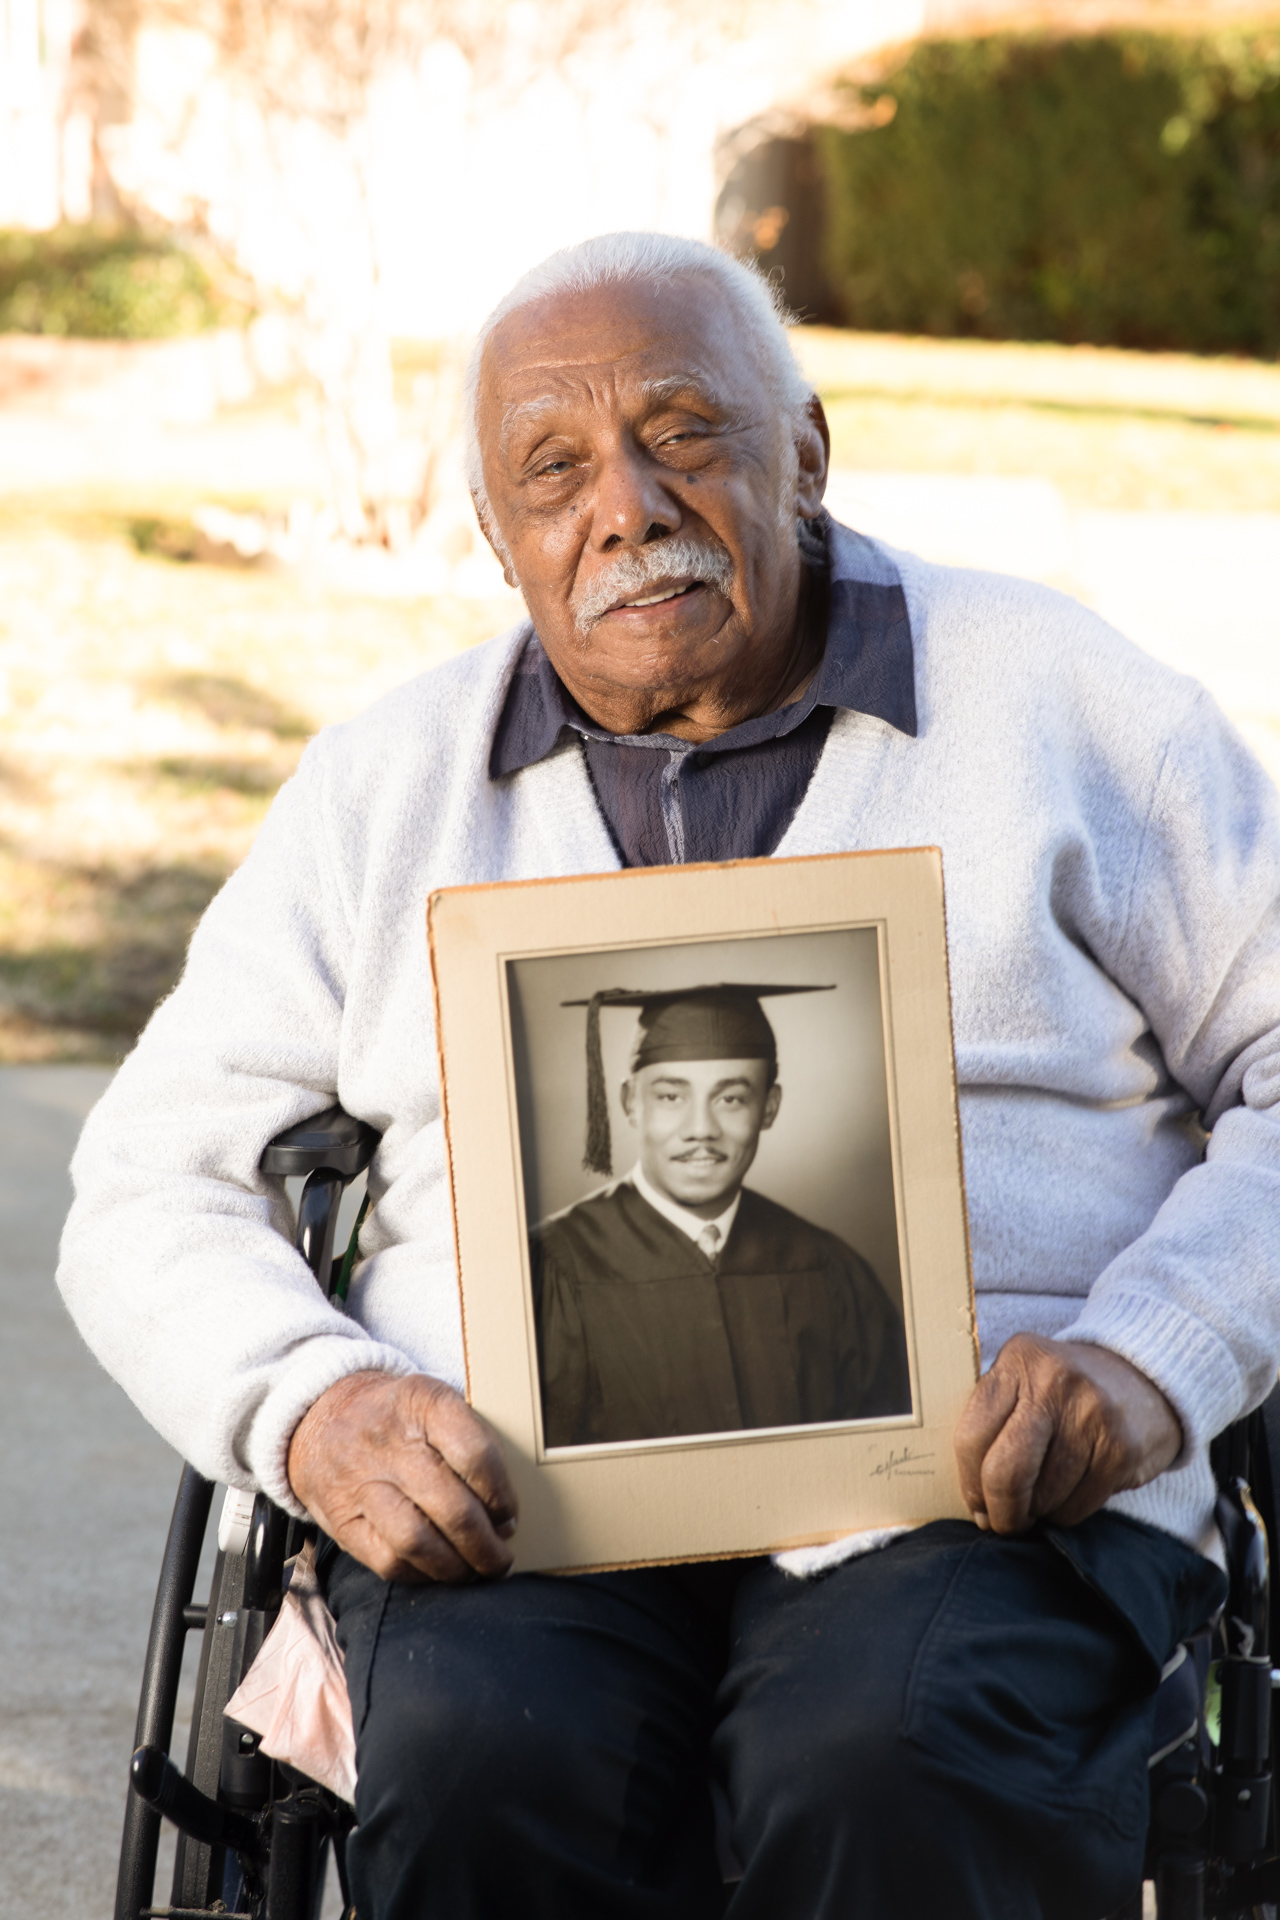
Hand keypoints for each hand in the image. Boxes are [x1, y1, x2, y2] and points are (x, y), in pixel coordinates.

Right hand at [288, 1371, 518, 1582]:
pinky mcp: (341, 1520)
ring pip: (418, 1541)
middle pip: (452, 1507)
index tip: (509, 1516)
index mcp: (423, 1403)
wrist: (325, 1417)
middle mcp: (389, 1441)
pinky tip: (437, 1570)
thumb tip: (503, 1513)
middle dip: (486, 1545)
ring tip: (474, 1571)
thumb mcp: (434, 1402)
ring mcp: (360, 1482)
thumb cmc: (398, 1417)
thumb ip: (470, 1442)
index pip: (476, 1455)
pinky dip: (420, 1575)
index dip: (501, 1496)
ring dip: (456, 1568)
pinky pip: (387, 1562)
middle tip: (500, 1559)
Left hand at [954, 1334, 1181, 1534]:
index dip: (969, 1484)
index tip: (977, 1504)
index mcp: (1018, 1361)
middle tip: (1004, 1523)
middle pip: (1005, 1473)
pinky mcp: (1121, 1449)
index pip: (971, 1436)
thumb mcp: (1023, 1381)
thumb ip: (992, 1423)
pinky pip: (1077, 1508)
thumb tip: (976, 1502)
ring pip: (1042, 1498)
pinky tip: (1073, 1490)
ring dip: (1038, 1511)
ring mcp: (1091, 1414)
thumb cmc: (1065, 1392)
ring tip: (1046, 1493)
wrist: (1144, 1379)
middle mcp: (1053, 1382)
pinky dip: (1067, 1512)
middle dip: (1000, 1512)